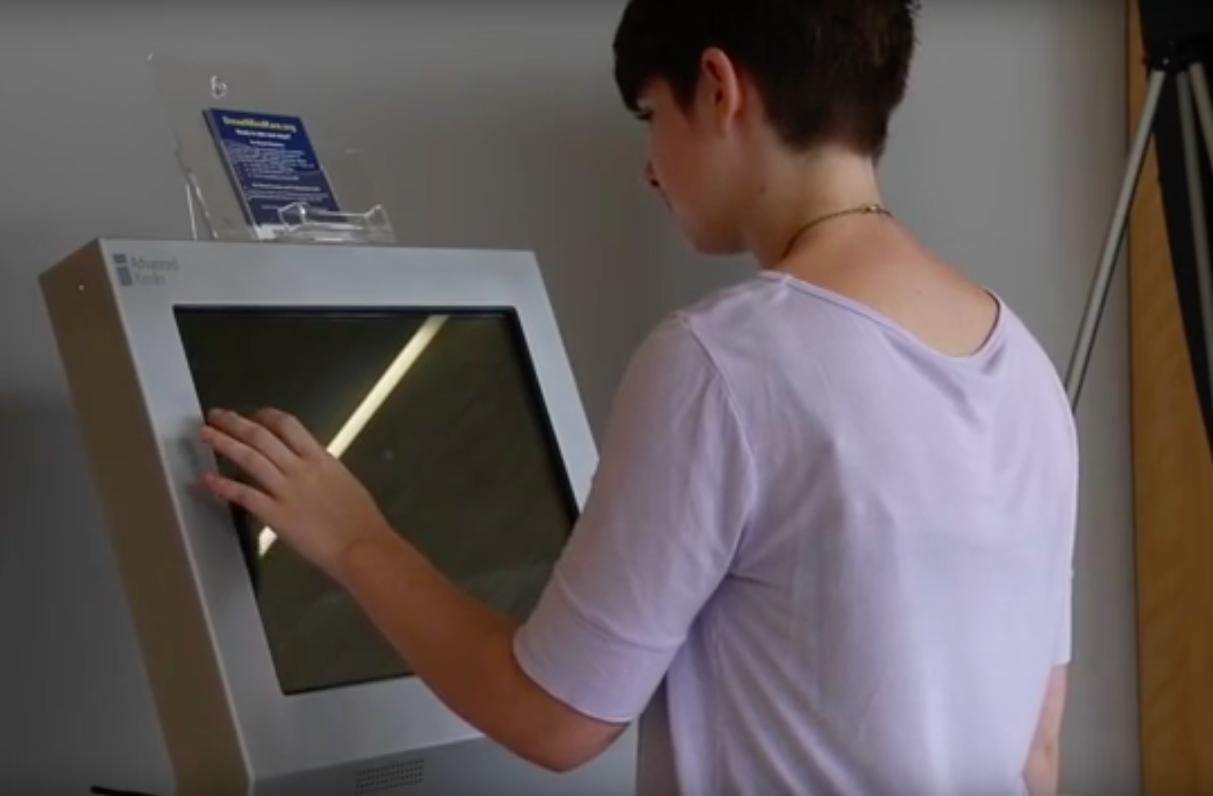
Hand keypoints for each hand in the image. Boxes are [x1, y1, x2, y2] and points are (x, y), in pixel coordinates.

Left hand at [197, 407, 392, 577]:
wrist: (363, 547)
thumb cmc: (362, 519)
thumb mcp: (344, 481)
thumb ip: (322, 470)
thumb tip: (307, 464)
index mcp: (321, 458)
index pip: (288, 425)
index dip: (264, 416)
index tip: (251, 415)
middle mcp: (300, 468)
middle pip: (261, 436)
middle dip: (235, 423)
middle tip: (215, 415)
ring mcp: (287, 491)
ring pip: (249, 459)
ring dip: (224, 444)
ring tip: (205, 434)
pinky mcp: (276, 515)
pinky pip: (244, 496)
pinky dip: (223, 486)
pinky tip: (206, 479)